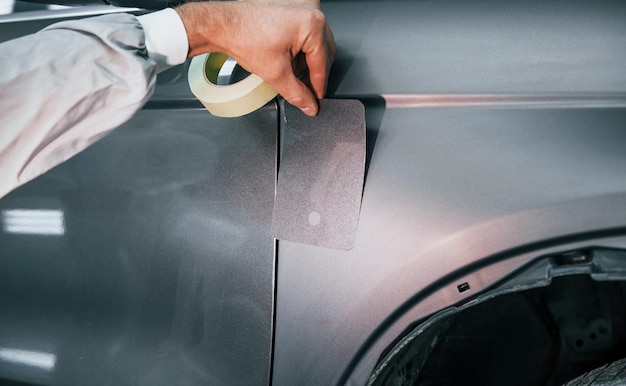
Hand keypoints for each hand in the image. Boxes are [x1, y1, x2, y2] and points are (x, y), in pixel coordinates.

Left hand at [175, 1, 335, 115]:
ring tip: (294, 74)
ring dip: (308, 60)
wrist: (222, 24)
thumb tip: (309, 105)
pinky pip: (306, 30)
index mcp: (312, 24)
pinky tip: (290, 58)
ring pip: (316, 41)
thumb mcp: (276, 73)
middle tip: (307, 91)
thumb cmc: (242, 37)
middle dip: (314, 72)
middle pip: (324, 50)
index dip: (319, 85)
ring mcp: (302, 4)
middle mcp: (311, 9)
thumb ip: (297, 94)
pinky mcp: (293, 4)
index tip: (316, 97)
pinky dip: (301, 46)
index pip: (323, 63)